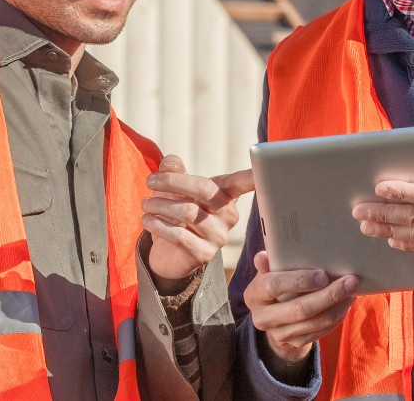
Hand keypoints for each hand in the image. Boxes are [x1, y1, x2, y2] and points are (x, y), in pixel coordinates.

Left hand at [142, 155, 252, 284]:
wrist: (166, 253)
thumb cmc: (174, 213)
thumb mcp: (173, 188)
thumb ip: (173, 170)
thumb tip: (171, 162)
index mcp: (226, 194)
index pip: (244, 181)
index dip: (255, 173)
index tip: (268, 158)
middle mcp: (229, 215)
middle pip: (204, 189)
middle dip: (172, 182)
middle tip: (150, 181)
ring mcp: (219, 236)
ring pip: (188, 212)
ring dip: (160, 205)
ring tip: (145, 204)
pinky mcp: (204, 255)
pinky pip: (180, 236)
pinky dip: (158, 225)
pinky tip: (147, 219)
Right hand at [243, 251, 357, 364]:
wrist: (271, 315)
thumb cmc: (273, 283)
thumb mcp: (267, 271)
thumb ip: (267, 263)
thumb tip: (265, 252)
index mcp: (254, 295)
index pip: (273, 286)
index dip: (298, 281)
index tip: (323, 275)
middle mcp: (262, 318)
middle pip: (300, 309)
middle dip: (329, 295)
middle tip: (351, 281)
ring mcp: (278, 334)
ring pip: (315, 322)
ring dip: (338, 307)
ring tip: (353, 291)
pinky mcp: (294, 343)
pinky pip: (320, 332)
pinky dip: (337, 317)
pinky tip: (345, 304)